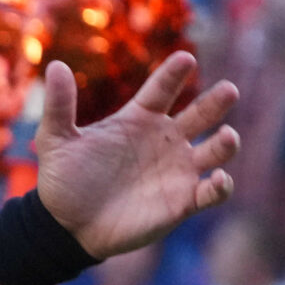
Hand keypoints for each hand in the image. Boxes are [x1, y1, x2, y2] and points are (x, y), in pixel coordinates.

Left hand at [34, 53, 238, 258]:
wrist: (66, 226)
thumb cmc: (64, 180)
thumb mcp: (56, 140)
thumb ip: (59, 105)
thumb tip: (55, 65)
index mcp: (138, 119)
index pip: (162, 89)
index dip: (173, 74)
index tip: (186, 58)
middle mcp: (165, 140)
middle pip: (200, 114)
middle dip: (216, 102)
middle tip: (228, 90)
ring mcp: (177, 170)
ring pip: (214, 151)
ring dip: (225, 143)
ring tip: (227, 136)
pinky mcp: (183, 201)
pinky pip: (211, 192)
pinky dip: (220, 186)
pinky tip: (219, 178)